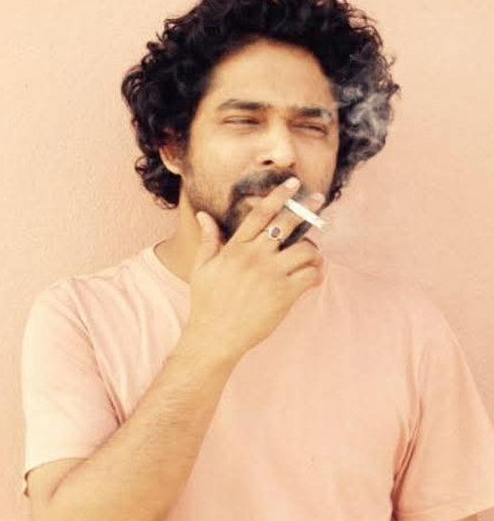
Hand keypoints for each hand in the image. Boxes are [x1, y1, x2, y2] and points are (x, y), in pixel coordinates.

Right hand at [183, 178, 325, 359]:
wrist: (214, 337)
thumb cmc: (206, 303)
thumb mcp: (202, 268)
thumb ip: (208, 240)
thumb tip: (203, 215)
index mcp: (235, 248)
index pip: (260, 214)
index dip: (278, 195)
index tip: (292, 184)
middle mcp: (254, 257)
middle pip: (286, 224)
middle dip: (305, 209)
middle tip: (318, 199)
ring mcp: (270, 275)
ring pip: (305, 249)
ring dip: (313, 250)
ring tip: (313, 256)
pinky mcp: (283, 294)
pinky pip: (310, 275)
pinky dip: (317, 274)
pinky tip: (315, 277)